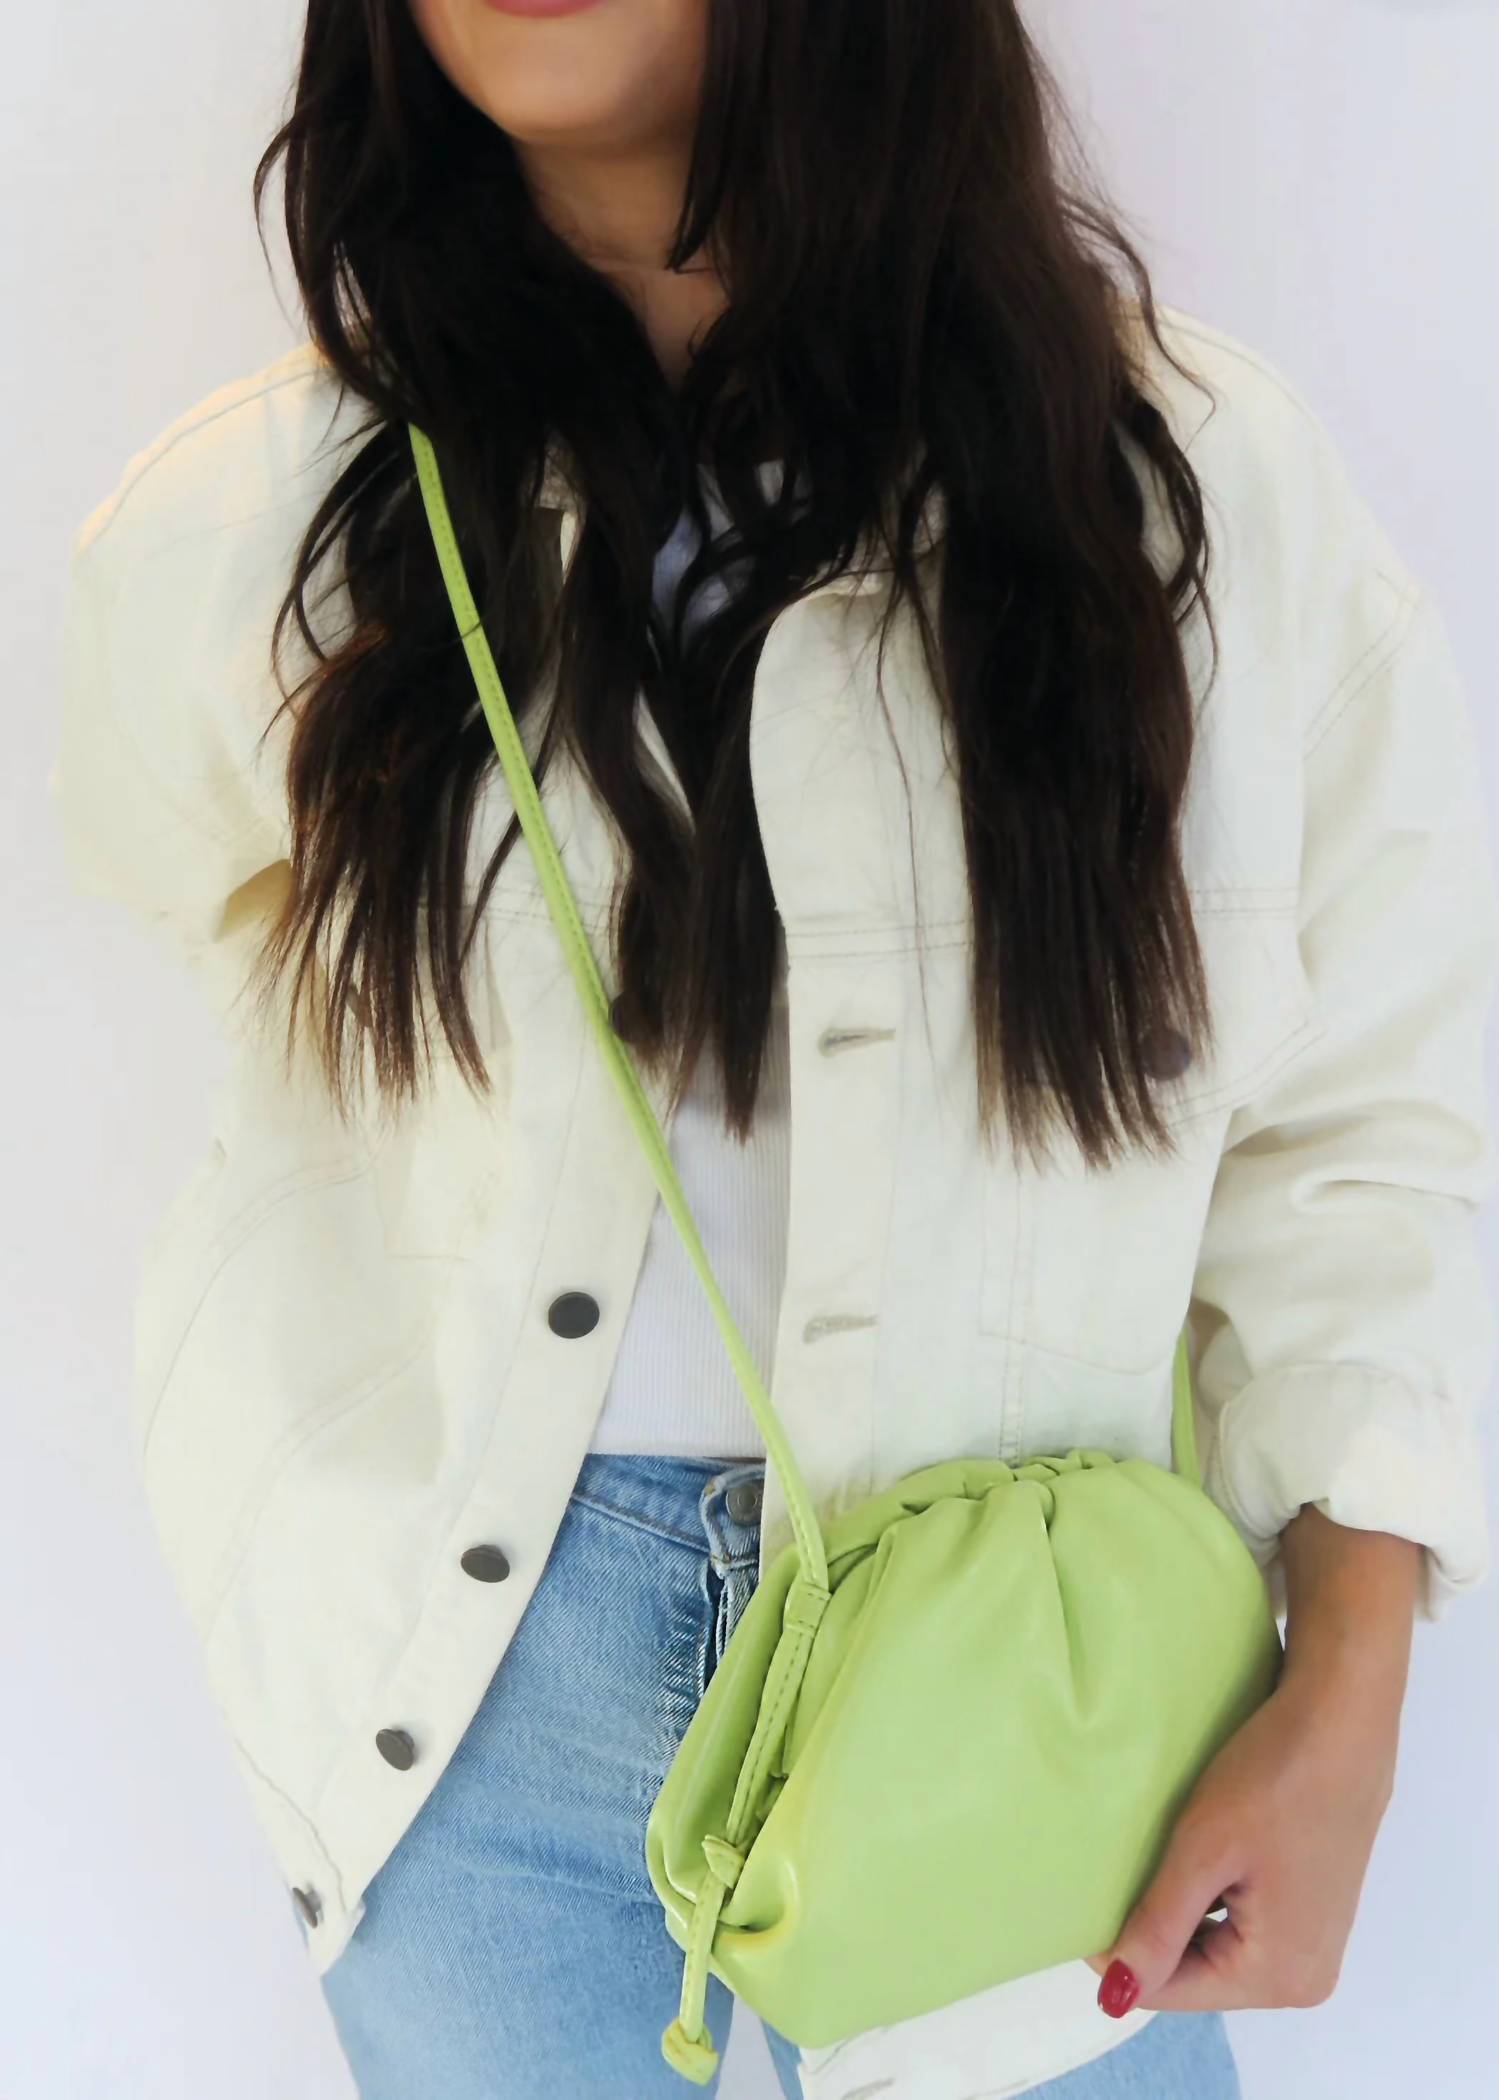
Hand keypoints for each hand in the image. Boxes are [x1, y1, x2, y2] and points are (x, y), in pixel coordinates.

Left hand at [1083, 1510, 1419, 2017]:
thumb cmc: (1277, 1775)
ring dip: (1178, 1910)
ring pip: (1215, 1945)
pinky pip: (1242, 1921)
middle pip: (1196, 1972)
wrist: (1342, 1714)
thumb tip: (1115, 1996)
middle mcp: (1303, 1975)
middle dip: (1152, 1931)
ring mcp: (1313, 1942)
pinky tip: (1190, 1855)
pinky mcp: (1312, 1908)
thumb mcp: (1203, 1849)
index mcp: (1279, 1974)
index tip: (1080, 1903)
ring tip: (1148, 1859)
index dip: (1118, 1951)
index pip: (1170, 1989)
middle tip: (1113, 1873)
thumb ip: (1158, 1929)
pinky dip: (1209, 1895)